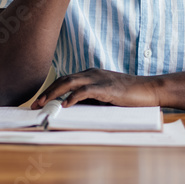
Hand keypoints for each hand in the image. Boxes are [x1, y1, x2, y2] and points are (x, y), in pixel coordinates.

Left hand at [31, 68, 160, 108]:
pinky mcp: (106, 87)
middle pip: (63, 79)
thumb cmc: (128, 95)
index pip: (65, 80)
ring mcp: (99, 79)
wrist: (148, 89)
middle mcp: (92, 73)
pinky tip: (65, 105)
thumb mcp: (105, 97)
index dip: (50, 89)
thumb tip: (71, 110)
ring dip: (54, 93)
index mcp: (90, 74)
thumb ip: (90, 100)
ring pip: (70, 82)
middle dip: (47, 91)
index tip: (39, 101)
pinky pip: (86, 90)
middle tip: (35, 104)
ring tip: (44, 104)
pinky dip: (73, 97)